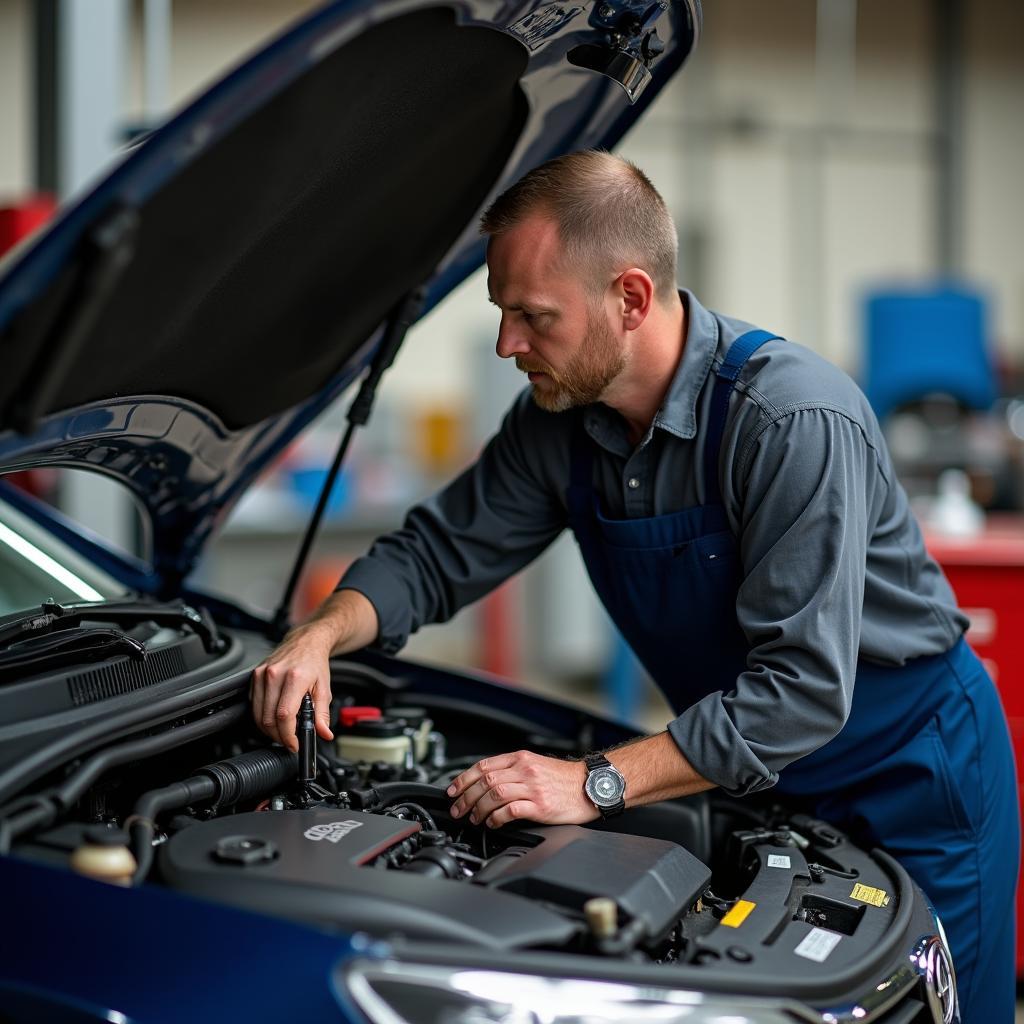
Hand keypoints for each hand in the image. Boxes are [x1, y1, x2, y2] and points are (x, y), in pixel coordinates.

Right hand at [250, 623, 334, 750]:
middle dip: (279, 736)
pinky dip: (262, 716)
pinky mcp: (254, 675)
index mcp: (295, 677)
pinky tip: (274, 717)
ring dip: (269, 729)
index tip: (294, 744)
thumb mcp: (324, 688)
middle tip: (290, 740)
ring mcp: (262, 674)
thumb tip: (324, 733)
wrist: (306, 641)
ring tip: (283, 731)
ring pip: (258, 714)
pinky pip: (253, 704)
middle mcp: (275, 674)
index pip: (284, 715)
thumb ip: (323, 714)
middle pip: (268, 718)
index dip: (288, 735)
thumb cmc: (314, 663)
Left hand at [447, 750, 596, 827]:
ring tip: (474, 819)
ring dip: (478, 808)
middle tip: (458, 809)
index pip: (483, 766)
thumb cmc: (564, 779)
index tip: (453, 791)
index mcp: (520, 758)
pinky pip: (511, 810)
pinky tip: (493, 823)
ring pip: (494, 794)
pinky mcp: (540, 805)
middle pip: (485, 781)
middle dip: (466, 797)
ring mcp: (532, 787)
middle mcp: (524, 770)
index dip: (463, 779)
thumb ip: (512, 770)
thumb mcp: (535, 765)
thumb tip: (486, 784)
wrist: (590, 785)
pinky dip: (497, 818)